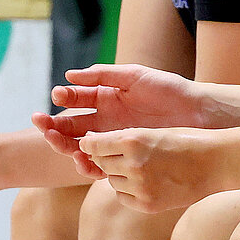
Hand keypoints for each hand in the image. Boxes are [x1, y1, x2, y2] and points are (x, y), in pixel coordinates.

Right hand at [34, 65, 211, 164]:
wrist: (196, 114)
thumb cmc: (168, 90)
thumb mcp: (134, 77)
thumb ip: (102, 75)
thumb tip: (68, 76)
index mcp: (105, 98)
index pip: (74, 101)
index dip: (63, 99)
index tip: (56, 98)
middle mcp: (104, 120)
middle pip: (70, 126)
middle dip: (53, 127)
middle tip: (42, 126)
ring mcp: (113, 140)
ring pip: (80, 147)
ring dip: (66, 147)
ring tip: (60, 144)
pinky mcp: (124, 157)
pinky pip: (100, 164)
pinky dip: (88, 164)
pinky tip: (82, 160)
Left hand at [76, 127, 219, 212]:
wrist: (215, 162)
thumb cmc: (185, 140)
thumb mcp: (152, 132)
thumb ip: (123, 140)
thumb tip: (92, 147)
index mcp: (133, 141)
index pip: (94, 145)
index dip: (90, 144)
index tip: (91, 143)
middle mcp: (133, 165)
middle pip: (101, 164)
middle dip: (105, 158)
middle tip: (118, 154)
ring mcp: (140, 187)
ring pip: (112, 181)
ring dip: (119, 174)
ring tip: (140, 167)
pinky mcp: (148, 205)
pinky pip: (123, 197)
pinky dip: (128, 190)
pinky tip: (145, 181)